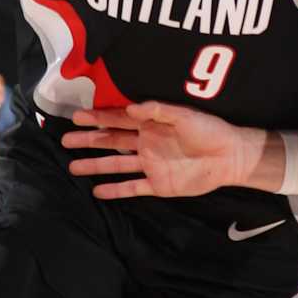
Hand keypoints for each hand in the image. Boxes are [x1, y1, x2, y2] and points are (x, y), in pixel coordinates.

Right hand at [64, 101, 265, 199]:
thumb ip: (158, 111)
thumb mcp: (185, 115)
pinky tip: (97, 191)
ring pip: (116, 164)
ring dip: (95, 165)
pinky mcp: (158, 184)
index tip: (76, 117)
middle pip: (111, 141)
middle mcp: (146, 144)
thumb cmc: (210, 130)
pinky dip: (116, 189)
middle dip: (89, 140)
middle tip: (65, 140)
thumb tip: (130, 107)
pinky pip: (133, 187)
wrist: (231, 157)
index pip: (118, 120)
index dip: (97, 118)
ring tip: (72, 167)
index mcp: (151, 124)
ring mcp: (151, 165)